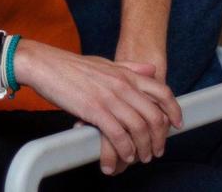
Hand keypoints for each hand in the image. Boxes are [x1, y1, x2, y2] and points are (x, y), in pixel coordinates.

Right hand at [14, 41, 182, 176]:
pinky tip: (124, 155)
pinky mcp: (94, 110)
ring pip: (139, 129)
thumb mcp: (105, 63)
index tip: (177, 125)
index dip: (174, 111)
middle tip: (155, 150)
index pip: (162, 92)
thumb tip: (152, 70)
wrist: (44, 64)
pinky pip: (119, 135)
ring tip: (140, 157)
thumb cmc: (71, 66)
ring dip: (143, 148)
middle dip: (159, 138)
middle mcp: (122, 85)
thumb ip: (130, 68)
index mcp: (126, 74)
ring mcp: (109, 98)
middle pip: (154, 116)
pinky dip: (125, 149)